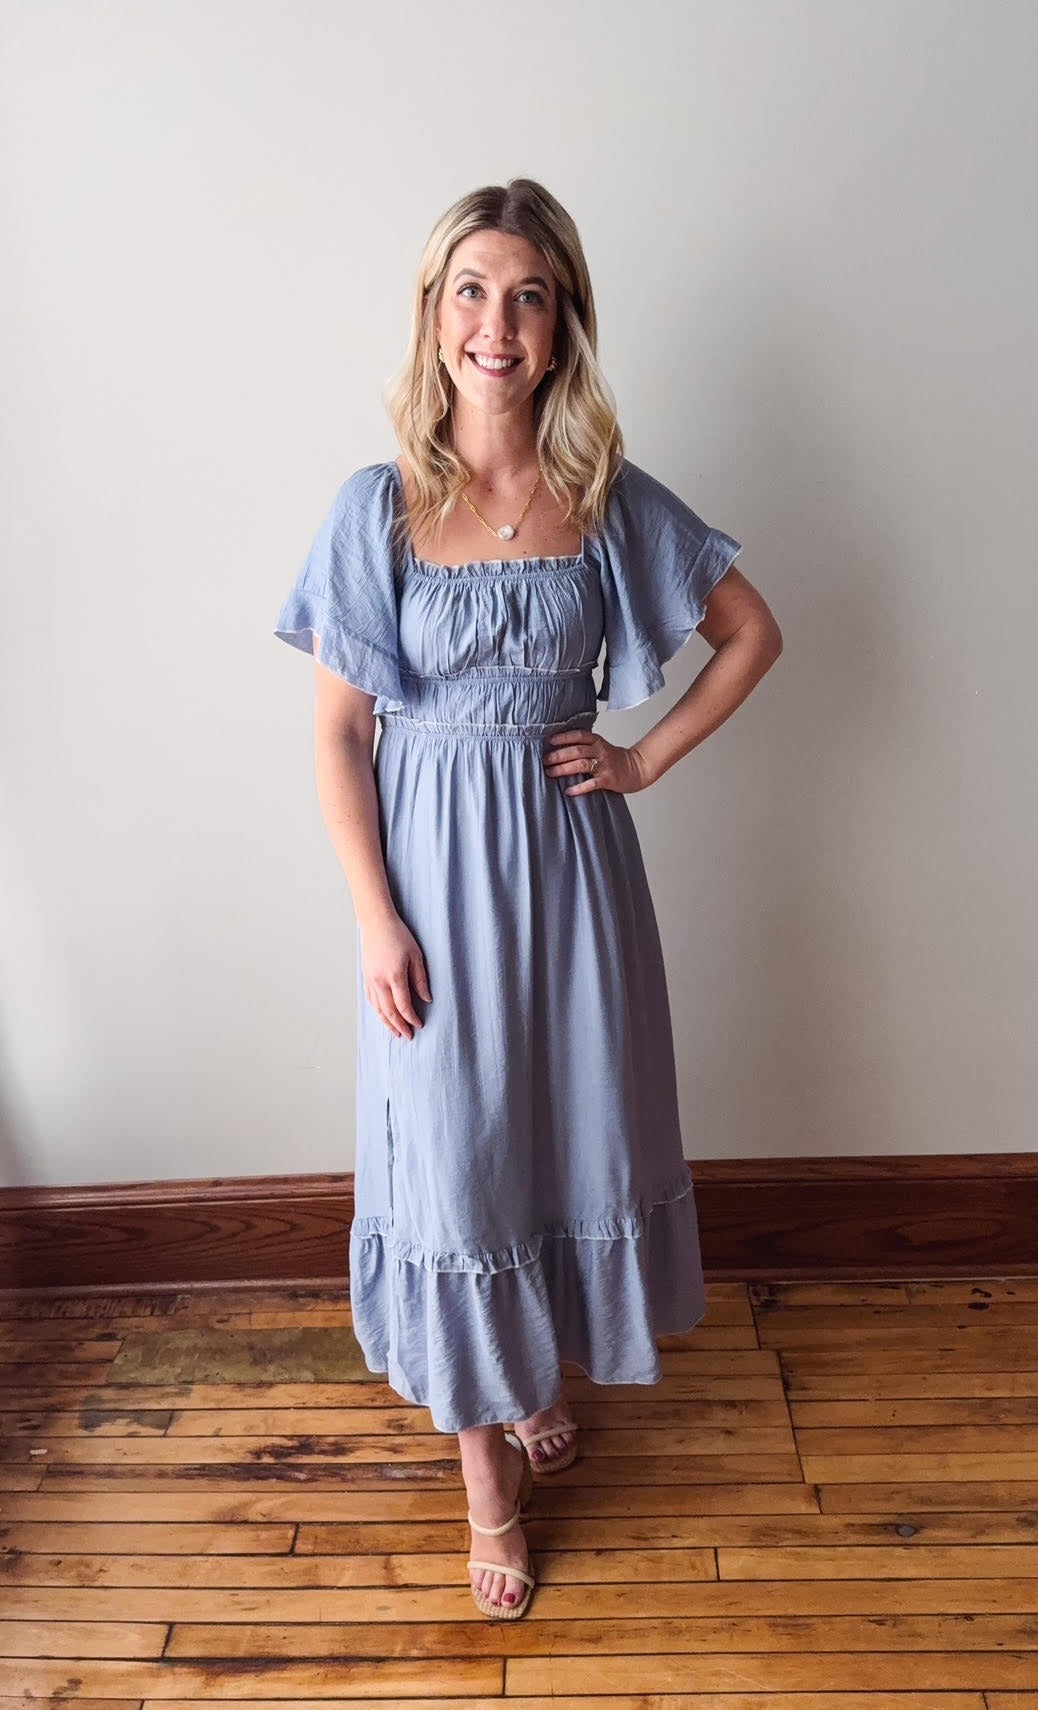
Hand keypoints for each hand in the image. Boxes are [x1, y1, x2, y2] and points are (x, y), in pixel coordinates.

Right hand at [359, 913, 431, 1039]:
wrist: (376, 924)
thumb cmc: (398, 936)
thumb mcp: (416, 956)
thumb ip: (421, 979)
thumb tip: (426, 999)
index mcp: (394, 976)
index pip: (403, 1006)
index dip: (412, 1018)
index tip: (420, 1025)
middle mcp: (380, 981)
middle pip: (389, 1012)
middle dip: (399, 1026)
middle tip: (408, 1036)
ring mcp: (371, 980)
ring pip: (378, 1009)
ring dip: (387, 1023)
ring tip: (395, 1033)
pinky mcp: (366, 977)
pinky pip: (371, 1000)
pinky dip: (378, 1012)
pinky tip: (383, 1016)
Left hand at [541, 731, 651, 795]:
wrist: (638, 768)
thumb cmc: (616, 759)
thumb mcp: (601, 747)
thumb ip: (585, 747)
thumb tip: (560, 750)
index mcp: (597, 741)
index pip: (578, 735)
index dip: (564, 737)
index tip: (550, 741)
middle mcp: (600, 751)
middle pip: (576, 750)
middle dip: (558, 755)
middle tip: (545, 760)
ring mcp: (604, 765)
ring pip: (581, 764)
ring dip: (563, 769)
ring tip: (551, 773)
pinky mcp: (608, 779)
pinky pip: (591, 784)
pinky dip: (579, 788)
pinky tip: (568, 791)